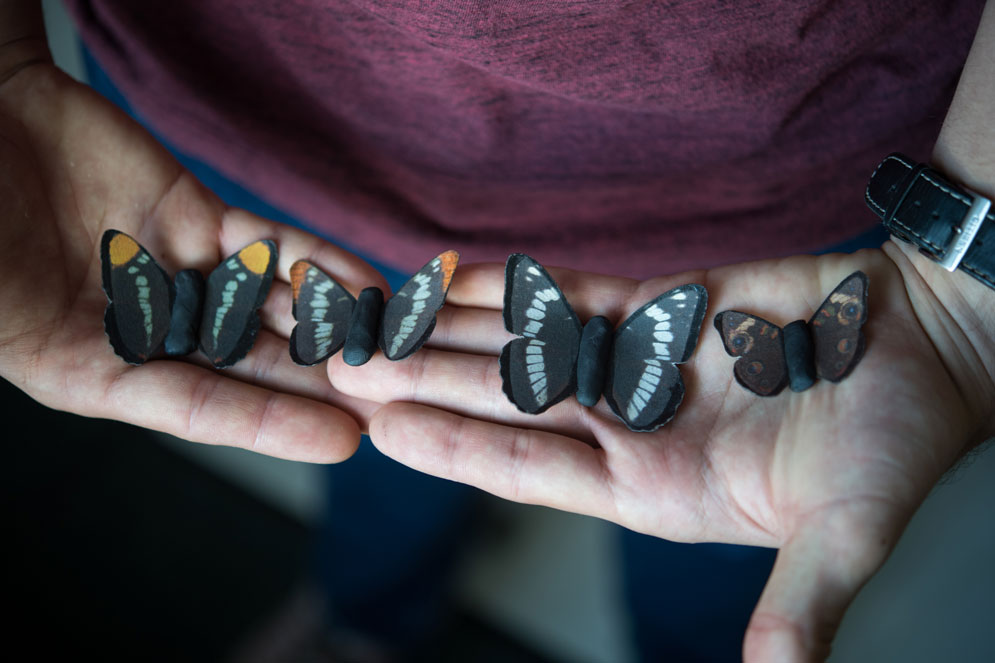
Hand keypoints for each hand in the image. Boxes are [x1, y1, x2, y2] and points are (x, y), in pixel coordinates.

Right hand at [0, 60, 382, 461]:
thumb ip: (53, 344)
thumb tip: (130, 370)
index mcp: (87, 367)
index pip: (196, 406)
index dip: (269, 425)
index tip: (343, 443)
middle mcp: (144, 327)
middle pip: (249, 363)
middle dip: (321, 382)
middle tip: (394, 400)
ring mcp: (177, 270)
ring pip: (268, 305)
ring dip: (332, 325)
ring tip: (394, 345)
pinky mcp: (198, 218)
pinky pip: (265, 242)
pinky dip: (312, 259)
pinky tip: (363, 279)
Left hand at [329, 247, 994, 660]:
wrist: (928, 347)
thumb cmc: (895, 441)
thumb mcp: (846, 529)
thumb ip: (802, 599)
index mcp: (653, 489)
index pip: (530, 472)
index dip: (457, 450)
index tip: (385, 433)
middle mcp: (628, 427)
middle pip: (506, 404)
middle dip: (425, 383)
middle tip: (344, 366)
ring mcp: (636, 363)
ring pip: (522, 346)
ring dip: (450, 329)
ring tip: (374, 315)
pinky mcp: (657, 305)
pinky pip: (571, 294)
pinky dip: (515, 284)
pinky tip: (455, 272)